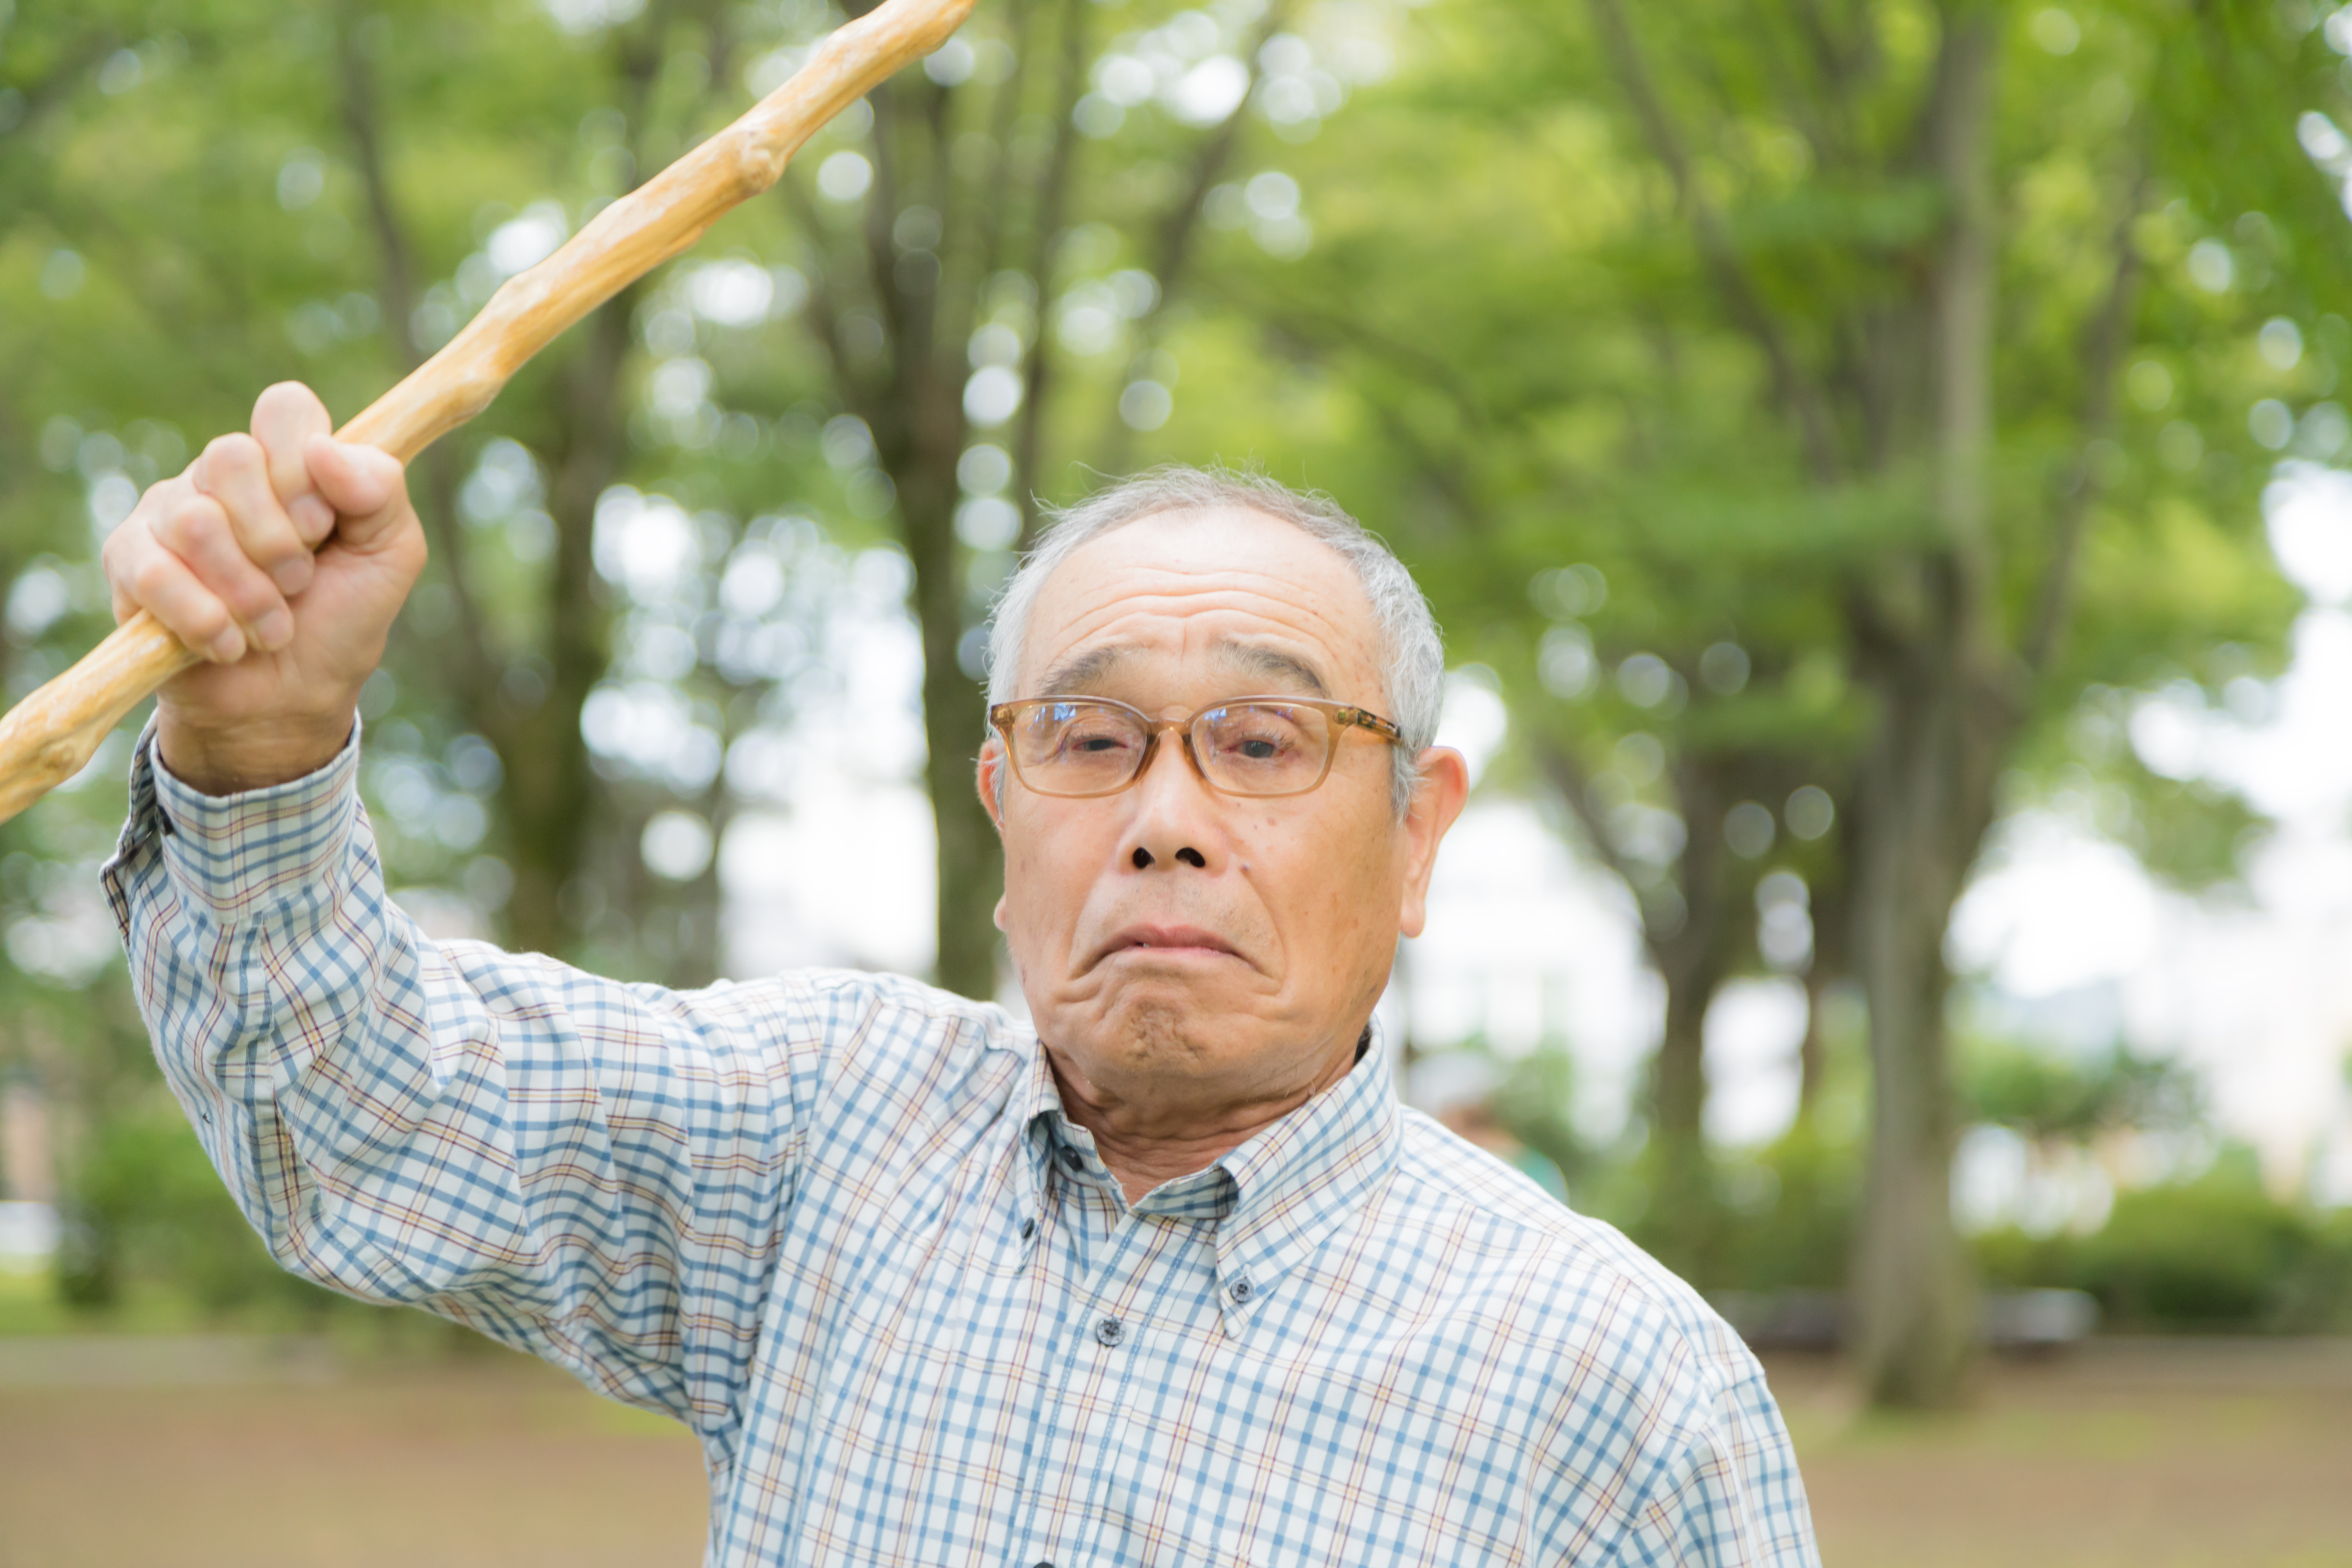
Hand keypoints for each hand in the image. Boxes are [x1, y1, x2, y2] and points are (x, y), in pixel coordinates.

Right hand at [102, 382, 426, 794]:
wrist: (295, 698)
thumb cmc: (342, 619)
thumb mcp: (391, 553)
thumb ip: (380, 490)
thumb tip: (325, 450)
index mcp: (286, 461)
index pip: (285, 408)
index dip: (305, 466)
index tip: (324, 525)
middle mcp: (221, 477)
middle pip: (231, 456)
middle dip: (278, 538)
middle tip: (299, 583)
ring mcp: (167, 514)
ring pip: (195, 520)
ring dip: (248, 590)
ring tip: (270, 625)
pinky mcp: (129, 563)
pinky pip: (155, 572)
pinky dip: (206, 620)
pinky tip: (229, 645)